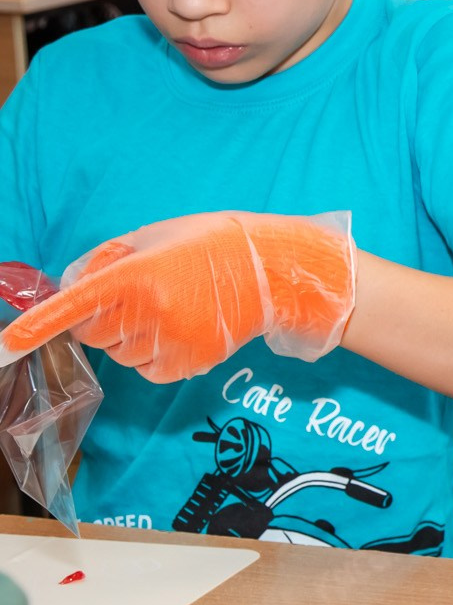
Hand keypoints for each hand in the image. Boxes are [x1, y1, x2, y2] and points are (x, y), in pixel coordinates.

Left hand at [0, 213, 354, 381]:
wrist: (275, 271)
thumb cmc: (214, 244)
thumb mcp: (156, 236)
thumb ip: (107, 260)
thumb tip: (72, 286)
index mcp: (138, 275)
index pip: (73, 305)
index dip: (34, 327)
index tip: (5, 347)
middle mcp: (150, 313)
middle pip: (91, 331)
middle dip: (100, 316)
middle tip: (139, 295)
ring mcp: (170, 342)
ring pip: (117, 353)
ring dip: (128, 336)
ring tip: (169, 309)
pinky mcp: (187, 364)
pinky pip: (144, 369)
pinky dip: (150, 353)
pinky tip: (179, 329)